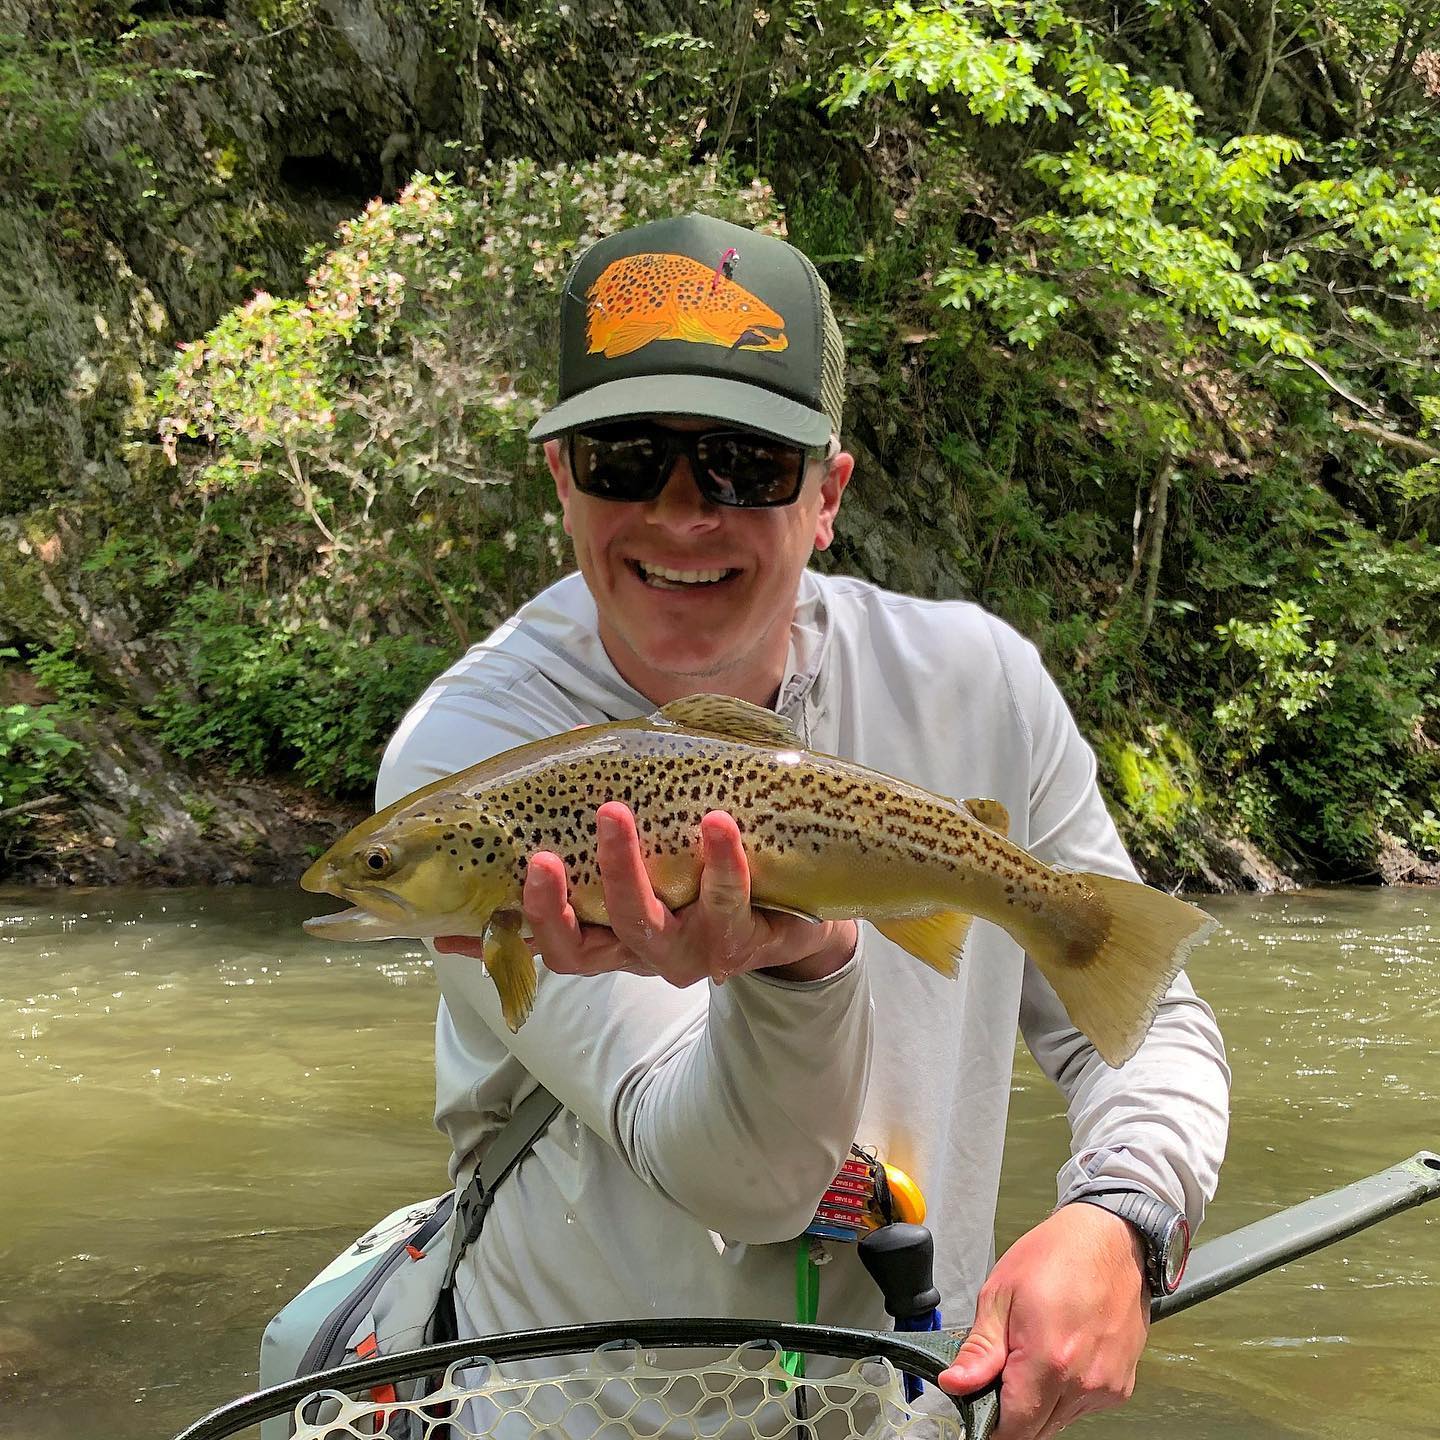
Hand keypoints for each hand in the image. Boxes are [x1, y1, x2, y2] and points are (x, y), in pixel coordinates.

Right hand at [437, 802, 857, 986]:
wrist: (790, 911)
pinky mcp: (743, 939)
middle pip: (589, 942)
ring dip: (626, 869)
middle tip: (539, 853)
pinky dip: (721, 862)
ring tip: (612, 811)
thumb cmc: (691, 878)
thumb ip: (572, 845)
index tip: (480, 900)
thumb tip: (506, 818)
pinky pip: (728, 903)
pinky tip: (715, 820)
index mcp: (609, 940)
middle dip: (557, 902)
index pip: (550, 947)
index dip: (518, 927)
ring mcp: (692, 951)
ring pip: (650, 924)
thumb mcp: (631, 867)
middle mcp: (643, 954)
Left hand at [937, 1203, 1150, 1439]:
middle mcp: (1083, 1383)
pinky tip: (1059, 1356)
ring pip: (1059, 1421)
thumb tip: (955, 1385)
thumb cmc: (1055, 1256)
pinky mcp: (1121, 1386)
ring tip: (1032, 1355)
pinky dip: (1065, 1395)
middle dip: (1013, 1412)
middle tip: (1001, 1374)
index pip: (1014, 1428)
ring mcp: (1106, 1387)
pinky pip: (1082, 1408)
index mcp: (1049, 1361)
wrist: (1110, 1239)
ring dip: (1039, 1403)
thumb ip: (980, 1349)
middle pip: (1037, 1430)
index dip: (990, 1422)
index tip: (977, 1405)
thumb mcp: (1001, 1293)